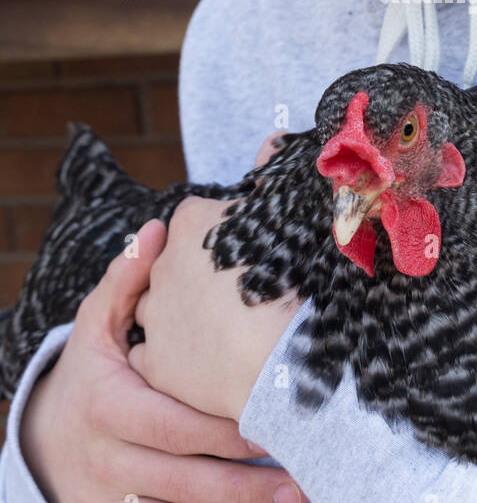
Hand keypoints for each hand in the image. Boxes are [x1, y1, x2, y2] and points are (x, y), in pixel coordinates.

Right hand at [19, 206, 307, 502]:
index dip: (223, 433)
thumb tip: (158, 229)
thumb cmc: (89, 376)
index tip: (273, 433)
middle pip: (179, 481)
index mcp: (110, 405)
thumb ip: (127, 282)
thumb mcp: (97, 327)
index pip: (173, 424)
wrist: (38, 435)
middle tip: (300, 493)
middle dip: (242, 491)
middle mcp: (104, 459)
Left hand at [128, 145, 301, 422]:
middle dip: (201, 275)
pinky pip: (151, 354)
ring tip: (226, 333)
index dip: (226, 236)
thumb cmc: (300, 282)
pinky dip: (174, 358)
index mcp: (194, 222)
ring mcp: (156, 314)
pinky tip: (206, 363)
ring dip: (182, 316)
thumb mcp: (292, 216)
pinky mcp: (154, 363)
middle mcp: (163, 263)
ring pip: (158, 308)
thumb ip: (273, 174)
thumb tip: (270, 140)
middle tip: (245, 294)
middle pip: (176, 262)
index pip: (198, 218)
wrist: (292, 360)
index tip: (254, 254)